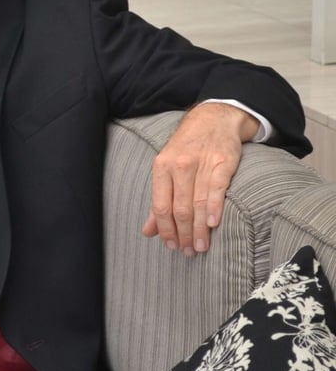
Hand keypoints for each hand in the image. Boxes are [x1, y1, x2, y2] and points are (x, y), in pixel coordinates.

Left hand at [142, 102, 258, 254]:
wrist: (213, 119)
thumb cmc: (187, 148)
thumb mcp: (166, 168)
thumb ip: (159, 201)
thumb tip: (147, 232)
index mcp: (161, 167)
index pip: (160, 205)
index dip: (165, 230)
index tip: (171, 246)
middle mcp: (178, 165)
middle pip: (179, 208)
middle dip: (183, 234)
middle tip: (189, 251)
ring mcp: (201, 163)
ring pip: (197, 203)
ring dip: (199, 229)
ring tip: (201, 246)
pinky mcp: (222, 162)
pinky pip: (216, 189)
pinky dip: (214, 209)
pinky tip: (213, 225)